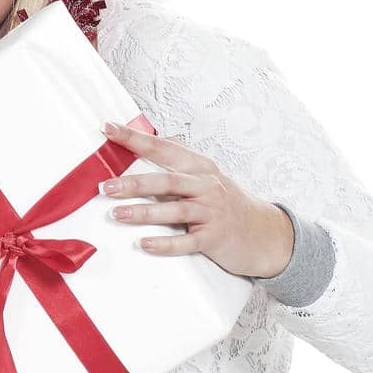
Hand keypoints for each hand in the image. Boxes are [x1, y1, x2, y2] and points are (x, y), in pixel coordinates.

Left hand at [100, 122, 294, 277]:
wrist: (267, 234)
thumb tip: (139, 147)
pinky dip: (165, 244)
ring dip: (144, 212)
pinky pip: (187, 242)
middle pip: (167, 181)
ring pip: (175, 210)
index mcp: (200, 168)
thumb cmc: (226, 205)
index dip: (136, 138)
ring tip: (117, 214)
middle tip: (106, 187)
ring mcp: (212, 212)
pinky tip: (144, 244)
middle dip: (134, 183)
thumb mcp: (205, 180)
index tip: (109, 129)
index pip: (164, 148)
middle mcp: (207, 186)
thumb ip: (176, 168)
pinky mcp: (215, 238)